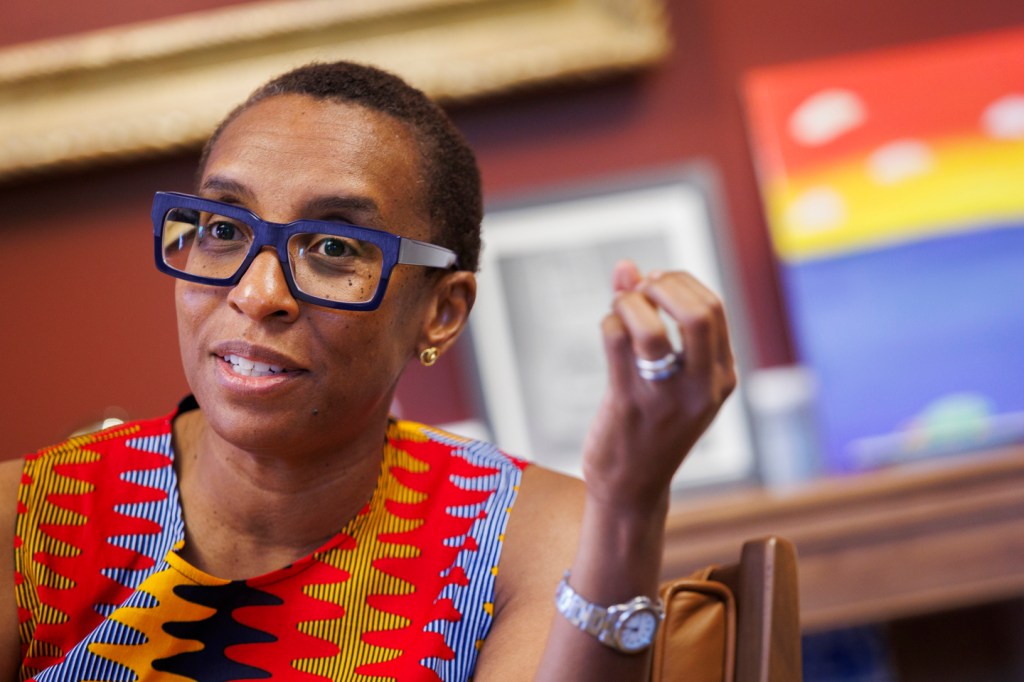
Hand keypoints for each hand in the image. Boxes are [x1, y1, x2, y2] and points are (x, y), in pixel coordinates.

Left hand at [580, 261, 736, 509]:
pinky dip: (609, 323)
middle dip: (663, 286)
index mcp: (721, 377)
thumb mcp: (669, 375)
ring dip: (629, 303)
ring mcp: (666, 397)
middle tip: (640, 289)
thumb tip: (627, 265)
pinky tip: (608, 331)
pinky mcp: (629, 404)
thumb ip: (653, 316)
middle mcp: (702, 387)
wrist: (632, 488)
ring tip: (620, 308)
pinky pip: (616, 341)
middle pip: (697, 312)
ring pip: (651, 326)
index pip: (714, 308)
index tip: (655, 283)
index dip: (680, 282)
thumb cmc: (650, 424)